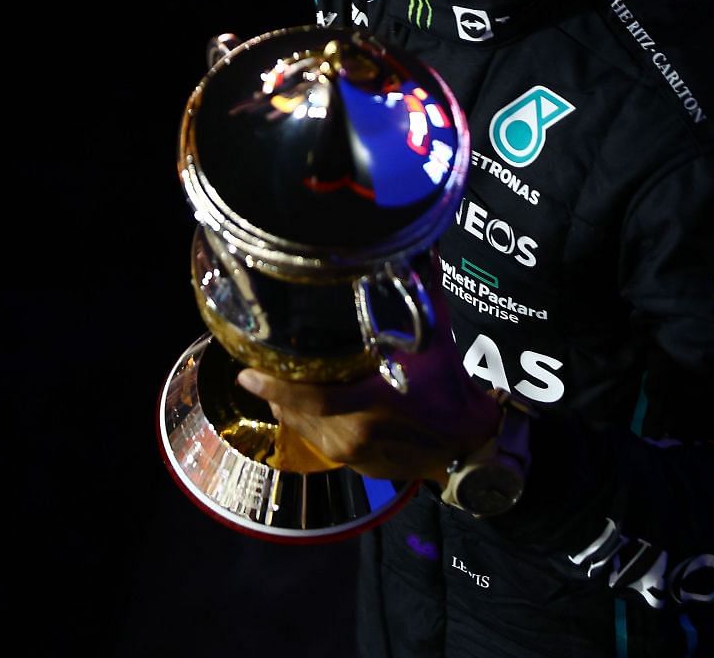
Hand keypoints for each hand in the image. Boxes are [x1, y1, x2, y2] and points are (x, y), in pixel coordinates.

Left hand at [235, 258, 503, 483]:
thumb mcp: (436, 338)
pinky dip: (303, 419)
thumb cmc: (449, 387)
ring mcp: (352, 454)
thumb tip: (416, 247)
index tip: (245, 371)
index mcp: (373, 402)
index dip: (275, 386)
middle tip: (257, 361)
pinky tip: (301, 400)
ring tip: (275, 375)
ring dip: (286, 403)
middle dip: (274, 387)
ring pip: (300, 425)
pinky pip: (314, 439)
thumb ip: (422, 291)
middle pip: (296, 411)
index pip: (312, 398)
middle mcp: (356, 432)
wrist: (468, 443)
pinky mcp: (353, 466)